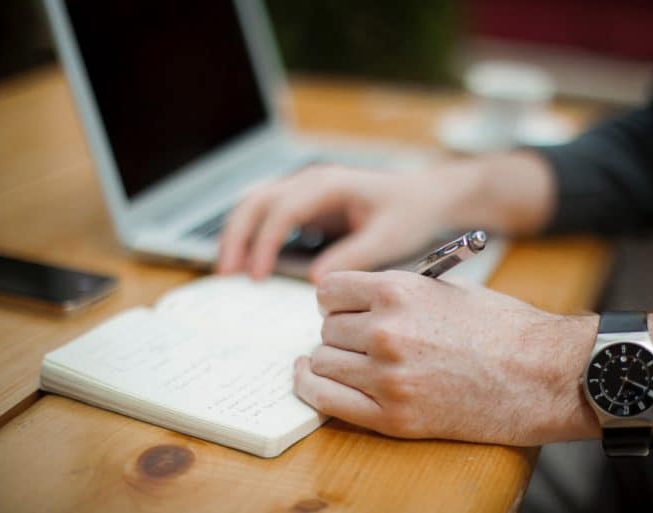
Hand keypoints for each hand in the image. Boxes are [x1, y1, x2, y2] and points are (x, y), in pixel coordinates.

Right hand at [217, 164, 468, 281]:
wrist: (425, 197)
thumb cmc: (409, 214)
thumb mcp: (387, 238)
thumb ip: (353, 257)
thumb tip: (317, 281)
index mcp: (330, 185)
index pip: (283, 209)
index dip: (264, 242)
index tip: (257, 275)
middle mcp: (312, 181)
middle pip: (258, 201)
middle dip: (236, 235)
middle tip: (226, 273)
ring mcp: (306, 189)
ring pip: (256, 203)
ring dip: (237, 233)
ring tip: (227, 269)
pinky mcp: (306, 204)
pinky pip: (268, 213)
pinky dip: (252, 234)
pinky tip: (247, 260)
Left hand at [293, 270, 598, 445]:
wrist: (543, 374)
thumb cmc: (502, 328)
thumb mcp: (447, 288)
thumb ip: (396, 291)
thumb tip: (356, 299)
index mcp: (399, 291)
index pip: (329, 290)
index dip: (335, 299)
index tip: (342, 308)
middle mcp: (386, 331)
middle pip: (326, 328)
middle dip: (339, 331)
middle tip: (359, 338)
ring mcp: (388, 377)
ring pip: (322, 362)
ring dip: (331, 360)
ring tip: (351, 360)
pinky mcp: (394, 417)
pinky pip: (327, 401)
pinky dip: (314, 388)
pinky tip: (313, 379)